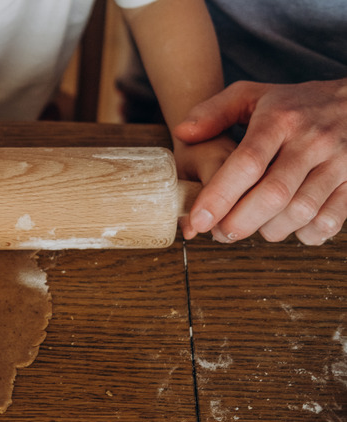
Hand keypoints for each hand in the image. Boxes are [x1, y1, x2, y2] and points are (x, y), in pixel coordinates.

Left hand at [174, 79, 346, 244]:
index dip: (220, 197)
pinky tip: (286, 226)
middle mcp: (313, 141)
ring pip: (300, 212)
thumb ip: (214, 112)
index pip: (247, 163)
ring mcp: (339, 163)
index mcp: (281, 120)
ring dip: (269, 230)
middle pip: (273, 195)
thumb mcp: (253, 95)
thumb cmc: (296, 104)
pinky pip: (330, 220)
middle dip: (240, 222)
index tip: (198, 221)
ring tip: (250, 227)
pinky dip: (304, 233)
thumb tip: (183, 133)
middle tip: (220, 233)